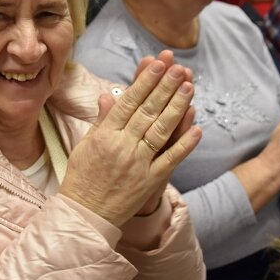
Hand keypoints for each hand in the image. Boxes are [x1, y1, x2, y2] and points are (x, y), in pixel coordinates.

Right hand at [60, 60, 201, 226]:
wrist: (86, 214)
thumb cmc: (83, 178)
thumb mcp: (85, 145)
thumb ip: (101, 121)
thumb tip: (109, 96)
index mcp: (105, 135)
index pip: (129, 102)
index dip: (145, 82)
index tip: (157, 65)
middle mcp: (123, 146)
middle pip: (148, 111)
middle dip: (164, 87)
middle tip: (178, 68)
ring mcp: (138, 163)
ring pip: (161, 130)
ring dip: (177, 107)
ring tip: (189, 87)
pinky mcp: (151, 181)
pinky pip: (171, 159)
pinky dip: (184, 144)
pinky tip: (197, 128)